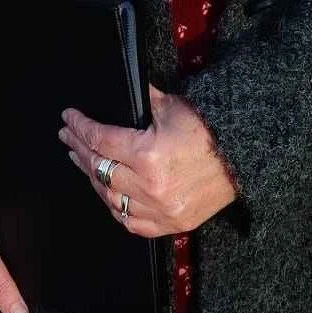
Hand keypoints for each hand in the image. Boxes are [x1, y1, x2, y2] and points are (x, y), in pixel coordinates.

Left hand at [58, 84, 238, 235]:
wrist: (244, 160)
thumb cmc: (209, 129)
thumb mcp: (174, 106)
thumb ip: (143, 100)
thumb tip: (126, 88)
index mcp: (147, 155)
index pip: (101, 141)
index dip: (81, 128)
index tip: (68, 118)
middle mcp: (148, 187)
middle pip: (100, 169)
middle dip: (80, 150)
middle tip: (68, 137)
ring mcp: (159, 210)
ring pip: (110, 198)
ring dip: (93, 178)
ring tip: (81, 161)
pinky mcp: (170, 224)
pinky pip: (131, 222)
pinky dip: (115, 207)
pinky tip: (105, 193)